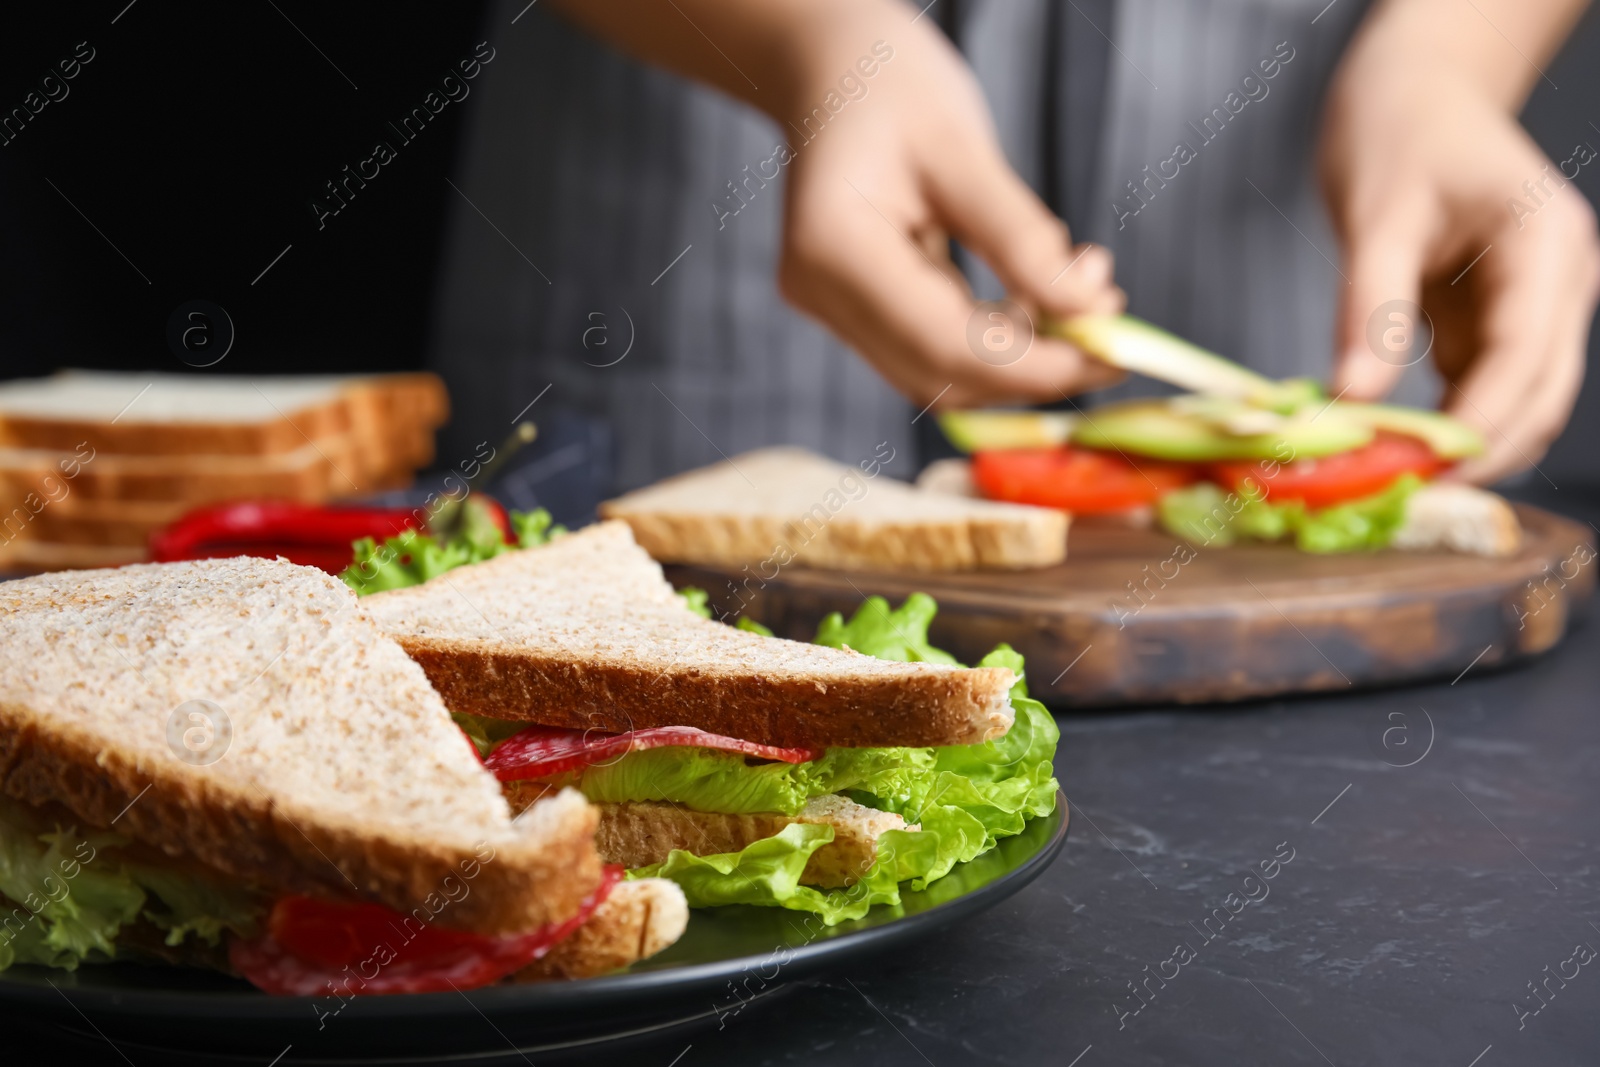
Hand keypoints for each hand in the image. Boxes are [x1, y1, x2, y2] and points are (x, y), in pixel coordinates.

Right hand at [771, 2, 1124, 409]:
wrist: (835, 70)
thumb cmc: (892, 85)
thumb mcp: (963, 148)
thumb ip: (1021, 237)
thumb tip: (1087, 309)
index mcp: (835, 249)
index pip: (945, 345)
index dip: (1034, 367)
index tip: (1114, 356)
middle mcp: (822, 293)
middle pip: (942, 375)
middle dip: (1036, 368)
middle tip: (1115, 331)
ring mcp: (833, 307)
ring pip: (941, 374)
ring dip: (1022, 355)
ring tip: (1087, 296)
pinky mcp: (855, 310)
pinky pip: (934, 347)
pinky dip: (996, 336)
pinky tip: (1042, 296)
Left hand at [1321, 7, 1599, 484]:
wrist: (1414, 88)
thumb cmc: (1399, 128)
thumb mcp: (1376, 214)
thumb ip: (1371, 308)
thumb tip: (1353, 397)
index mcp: (1545, 246)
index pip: (1525, 359)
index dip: (1482, 427)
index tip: (1427, 474)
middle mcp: (1557, 280)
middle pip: (1539, 393)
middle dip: (1482, 451)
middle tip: (1407, 496)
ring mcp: (1532, 302)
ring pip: (1517, 398)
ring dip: (1466, 443)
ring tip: (1395, 481)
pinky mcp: (1495, 316)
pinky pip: (1480, 384)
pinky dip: (1445, 419)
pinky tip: (1395, 447)